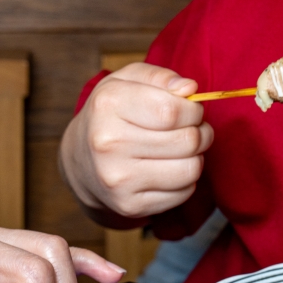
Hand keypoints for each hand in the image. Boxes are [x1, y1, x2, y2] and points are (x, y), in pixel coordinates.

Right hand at [59, 63, 213, 220]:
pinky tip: (168, 168)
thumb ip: (160, 77)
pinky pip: (184, 193)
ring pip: (191, 169)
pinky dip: (185, 180)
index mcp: (108, 105)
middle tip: (192, 129)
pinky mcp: (130, 205)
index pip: (173, 110)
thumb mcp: (128, 80)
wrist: (81, 161)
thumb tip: (189, 89)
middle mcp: (108, 144)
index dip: (193, 110)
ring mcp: (118, 179)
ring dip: (197, 157)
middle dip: (201, 132)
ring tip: (182, 148)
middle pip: (188, 140)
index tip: (190, 110)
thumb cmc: (113, 113)